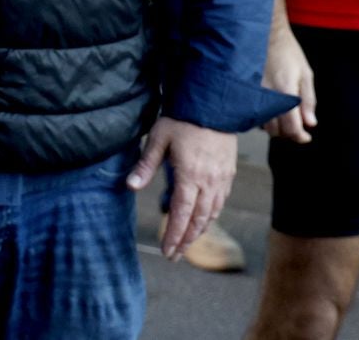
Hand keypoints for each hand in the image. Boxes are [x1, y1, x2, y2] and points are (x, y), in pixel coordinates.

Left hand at [126, 117, 235, 259]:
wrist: (214, 103)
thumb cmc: (183, 118)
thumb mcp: (159, 138)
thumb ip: (146, 165)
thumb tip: (130, 186)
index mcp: (189, 175)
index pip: (181, 214)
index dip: (174, 234)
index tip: (167, 251)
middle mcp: (208, 181)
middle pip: (198, 220)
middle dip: (186, 240)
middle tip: (175, 255)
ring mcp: (221, 178)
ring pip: (212, 213)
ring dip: (199, 230)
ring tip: (187, 242)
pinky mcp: (229, 172)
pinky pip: (221, 201)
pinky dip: (212, 215)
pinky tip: (204, 219)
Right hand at [261, 23, 316, 142]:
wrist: (266, 35)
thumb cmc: (288, 53)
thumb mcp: (305, 74)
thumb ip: (308, 100)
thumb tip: (310, 123)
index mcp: (285, 92)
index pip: (291, 127)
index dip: (300, 137)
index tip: (306, 137)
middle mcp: (268, 96)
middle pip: (276, 131)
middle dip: (288, 133)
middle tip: (297, 127)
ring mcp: (255, 95)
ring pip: (263, 125)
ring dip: (276, 128)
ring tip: (285, 119)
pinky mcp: (247, 92)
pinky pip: (254, 115)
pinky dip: (264, 119)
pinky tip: (272, 111)